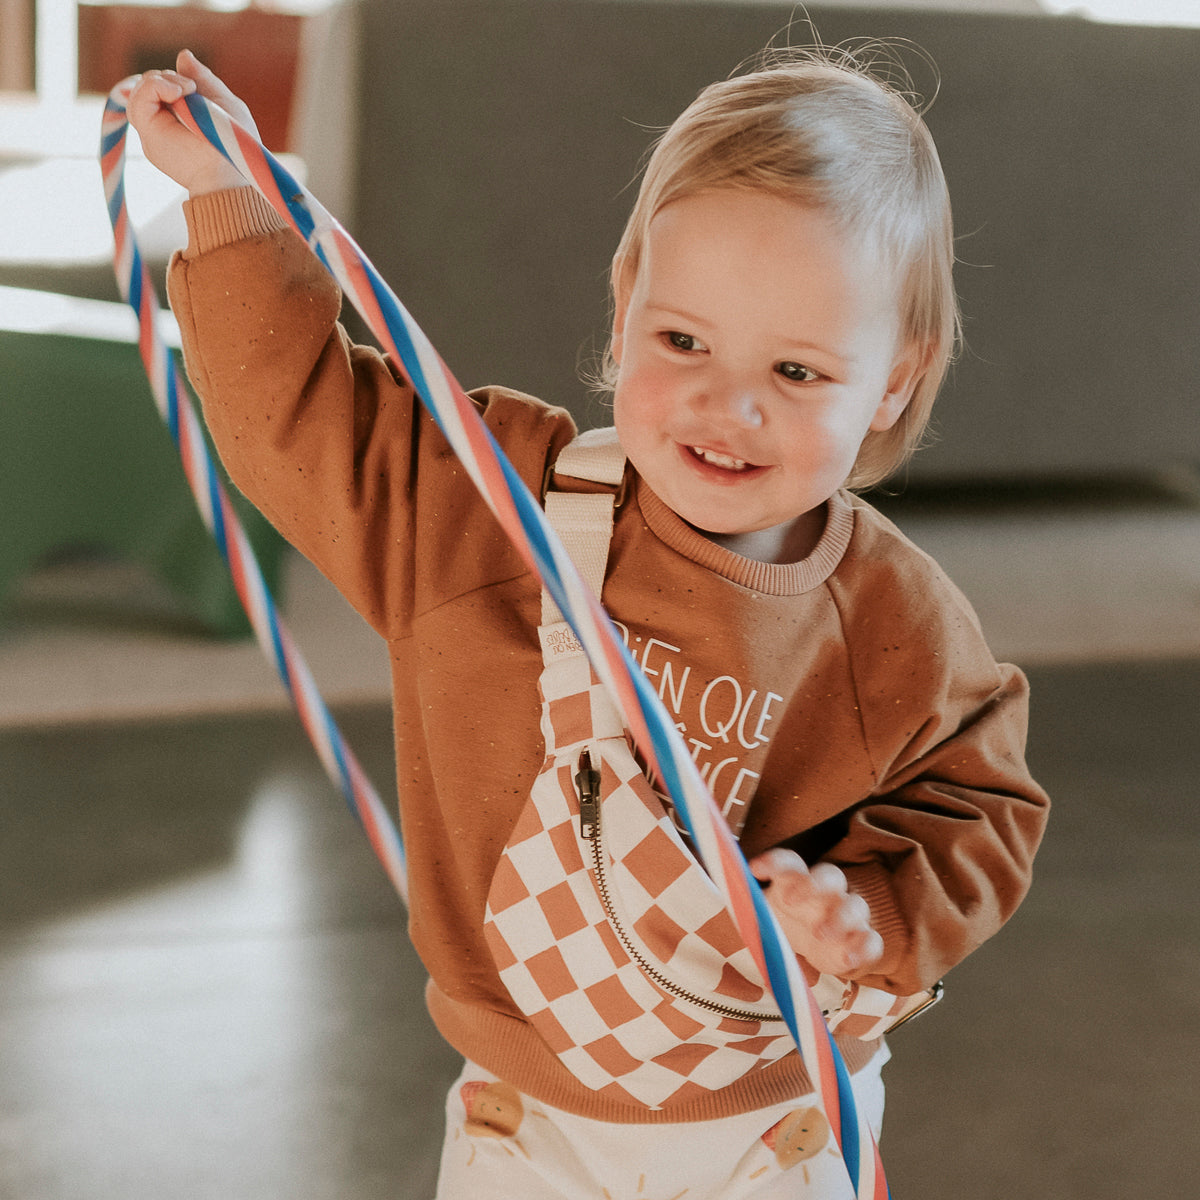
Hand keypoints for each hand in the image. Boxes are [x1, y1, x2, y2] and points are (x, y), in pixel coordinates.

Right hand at [126, 49, 259, 196]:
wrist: (230, 173)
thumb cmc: (236, 145)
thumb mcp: (224, 102)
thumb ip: (204, 79)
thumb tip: (182, 55)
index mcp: (181, 116)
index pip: (165, 85)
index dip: (176, 78)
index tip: (195, 84)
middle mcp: (164, 122)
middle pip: (150, 85)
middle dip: (169, 78)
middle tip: (192, 88)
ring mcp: (154, 129)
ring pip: (140, 90)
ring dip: (162, 80)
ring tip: (186, 90)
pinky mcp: (149, 133)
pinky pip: (137, 100)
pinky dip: (153, 87)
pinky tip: (176, 92)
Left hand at [748, 848, 883, 983]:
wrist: (812, 949)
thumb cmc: (783, 923)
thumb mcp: (762, 915)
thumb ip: (746, 908)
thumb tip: (722, 898)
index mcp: (796, 881)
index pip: (790, 863)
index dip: (774, 861)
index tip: (754, 869)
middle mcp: (826, 893)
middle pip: (829, 876)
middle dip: (812, 884)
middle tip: (790, 900)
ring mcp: (847, 916)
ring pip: (854, 905)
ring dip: (839, 917)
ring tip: (820, 934)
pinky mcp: (862, 942)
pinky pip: (871, 941)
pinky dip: (862, 949)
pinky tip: (848, 959)